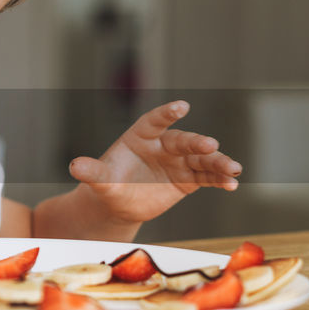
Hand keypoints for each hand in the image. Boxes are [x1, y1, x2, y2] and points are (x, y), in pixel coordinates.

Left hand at [67, 100, 241, 224]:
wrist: (118, 203)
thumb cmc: (108, 184)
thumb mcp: (99, 181)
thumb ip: (92, 173)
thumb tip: (74, 166)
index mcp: (140, 136)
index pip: (155, 121)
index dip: (167, 114)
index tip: (181, 106)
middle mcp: (163, 145)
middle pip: (183, 140)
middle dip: (198, 142)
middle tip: (211, 145)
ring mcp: (178, 161)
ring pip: (201, 159)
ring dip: (218, 162)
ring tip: (234, 169)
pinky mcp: (188, 179)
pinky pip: (207, 177)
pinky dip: (220, 180)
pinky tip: (233, 185)